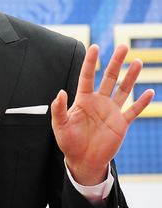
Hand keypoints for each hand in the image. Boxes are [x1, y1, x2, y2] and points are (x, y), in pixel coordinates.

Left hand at [51, 43, 153, 185]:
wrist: (83, 161)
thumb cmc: (69, 143)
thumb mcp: (59, 126)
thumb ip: (59, 110)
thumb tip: (60, 92)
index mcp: (83, 100)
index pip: (87, 76)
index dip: (90, 62)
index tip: (95, 47)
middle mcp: (99, 102)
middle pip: (109, 78)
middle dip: (116, 62)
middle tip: (123, 46)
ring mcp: (111, 112)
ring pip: (123, 90)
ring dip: (131, 77)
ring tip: (138, 62)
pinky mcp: (121, 124)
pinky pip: (133, 111)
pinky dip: (141, 103)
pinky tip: (149, 92)